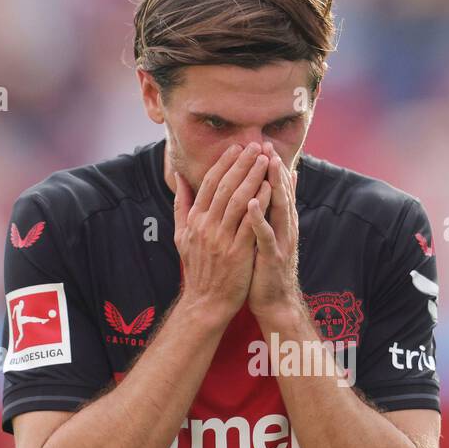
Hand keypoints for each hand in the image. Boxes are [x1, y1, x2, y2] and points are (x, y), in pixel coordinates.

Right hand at [173, 142, 271, 324]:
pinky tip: (270, 189)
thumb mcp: (181, 235)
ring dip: (252, 178)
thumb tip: (178, 178)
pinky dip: (259, 204)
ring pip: (238, 200)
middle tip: (255, 146)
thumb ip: (181, 205)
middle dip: (241, 164)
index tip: (236, 146)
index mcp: (194, 220)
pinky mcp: (237, 252)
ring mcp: (221, 239)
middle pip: (225, 187)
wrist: (205, 302)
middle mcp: (206, 226)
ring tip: (265, 160)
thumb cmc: (198, 268)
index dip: (224, 163)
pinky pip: (250, 223)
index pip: (209, 184)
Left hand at [246, 143, 302, 321]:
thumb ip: (272, 212)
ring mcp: (280, 242)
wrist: (274, 303)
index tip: (262, 143)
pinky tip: (252, 203)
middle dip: (274, 168)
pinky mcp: (273, 258)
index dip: (271, 167)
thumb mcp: (269, 235)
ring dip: (273, 185)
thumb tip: (276, 188)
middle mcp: (284, 228)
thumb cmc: (266, 268)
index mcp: (280, 222)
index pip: (276, 189)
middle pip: (281, 193)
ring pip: (279, 209)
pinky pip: (266, 235)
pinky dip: (260, 218)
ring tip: (267, 164)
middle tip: (268, 145)